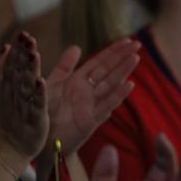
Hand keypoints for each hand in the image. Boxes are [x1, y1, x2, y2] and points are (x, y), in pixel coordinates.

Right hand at [0, 33, 47, 160]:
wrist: (7, 147)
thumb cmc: (8, 116)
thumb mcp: (2, 90)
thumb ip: (3, 69)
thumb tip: (6, 47)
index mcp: (10, 86)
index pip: (14, 64)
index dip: (18, 49)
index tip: (24, 34)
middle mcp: (15, 94)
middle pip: (19, 71)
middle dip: (23, 55)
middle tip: (28, 38)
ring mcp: (24, 105)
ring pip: (27, 85)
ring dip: (30, 70)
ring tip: (34, 54)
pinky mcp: (34, 118)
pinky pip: (36, 104)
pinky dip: (37, 94)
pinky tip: (40, 82)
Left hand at [46, 39, 138, 155]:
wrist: (42, 140)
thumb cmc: (45, 113)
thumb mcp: (52, 85)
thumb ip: (64, 67)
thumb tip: (77, 47)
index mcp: (78, 81)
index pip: (99, 62)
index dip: (113, 51)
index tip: (128, 40)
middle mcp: (88, 91)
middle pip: (109, 71)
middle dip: (123, 57)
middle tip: (138, 44)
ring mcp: (92, 104)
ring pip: (111, 84)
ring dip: (123, 71)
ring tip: (135, 58)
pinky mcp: (92, 120)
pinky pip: (106, 105)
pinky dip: (118, 95)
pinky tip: (129, 84)